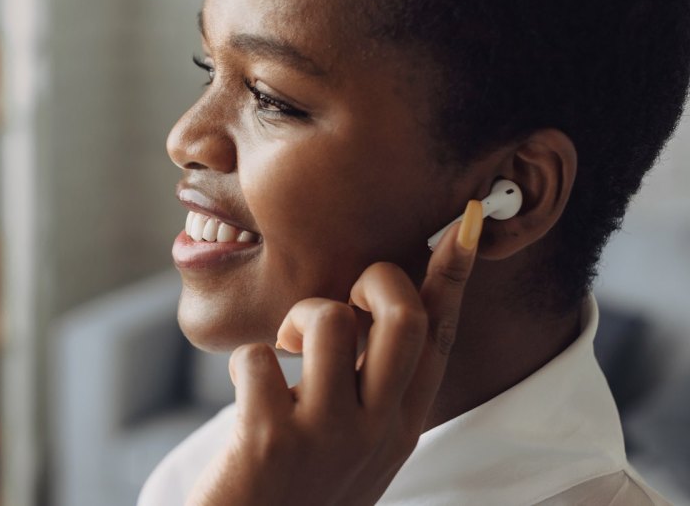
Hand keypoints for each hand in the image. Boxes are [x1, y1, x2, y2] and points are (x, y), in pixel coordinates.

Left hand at [187, 200, 484, 505]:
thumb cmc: (297, 490)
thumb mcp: (356, 447)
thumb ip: (371, 392)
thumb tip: (371, 317)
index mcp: (401, 428)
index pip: (437, 341)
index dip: (450, 280)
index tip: (462, 226)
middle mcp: (375, 431)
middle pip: (403, 318)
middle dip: (376, 280)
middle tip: (344, 298)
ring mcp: (327, 437)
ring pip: (331, 321)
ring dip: (300, 317)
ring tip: (285, 349)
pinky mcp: (271, 440)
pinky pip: (256, 356)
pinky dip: (245, 360)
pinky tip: (246, 391)